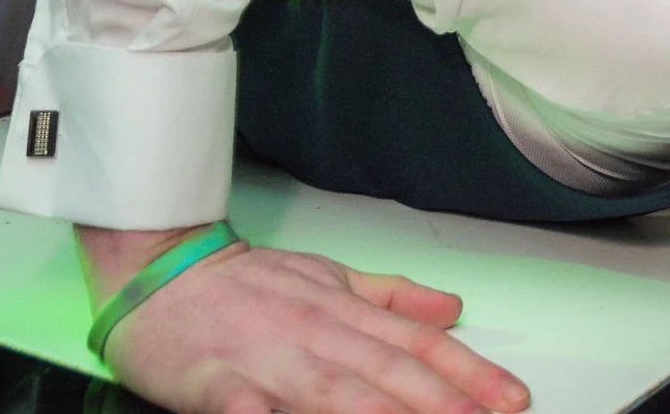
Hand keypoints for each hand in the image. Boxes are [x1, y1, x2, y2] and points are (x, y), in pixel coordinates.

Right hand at [80, 225, 528, 413]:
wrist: (159, 271)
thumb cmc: (244, 284)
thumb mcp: (328, 276)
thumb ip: (391, 296)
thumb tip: (452, 307)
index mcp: (343, 310)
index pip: (417, 344)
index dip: (467, 372)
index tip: (509, 399)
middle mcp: (316, 332)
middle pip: (388, 370)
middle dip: (440, 401)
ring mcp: (268, 358)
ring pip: (333, 391)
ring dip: (378, 413)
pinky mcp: (216, 383)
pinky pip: (245, 406)